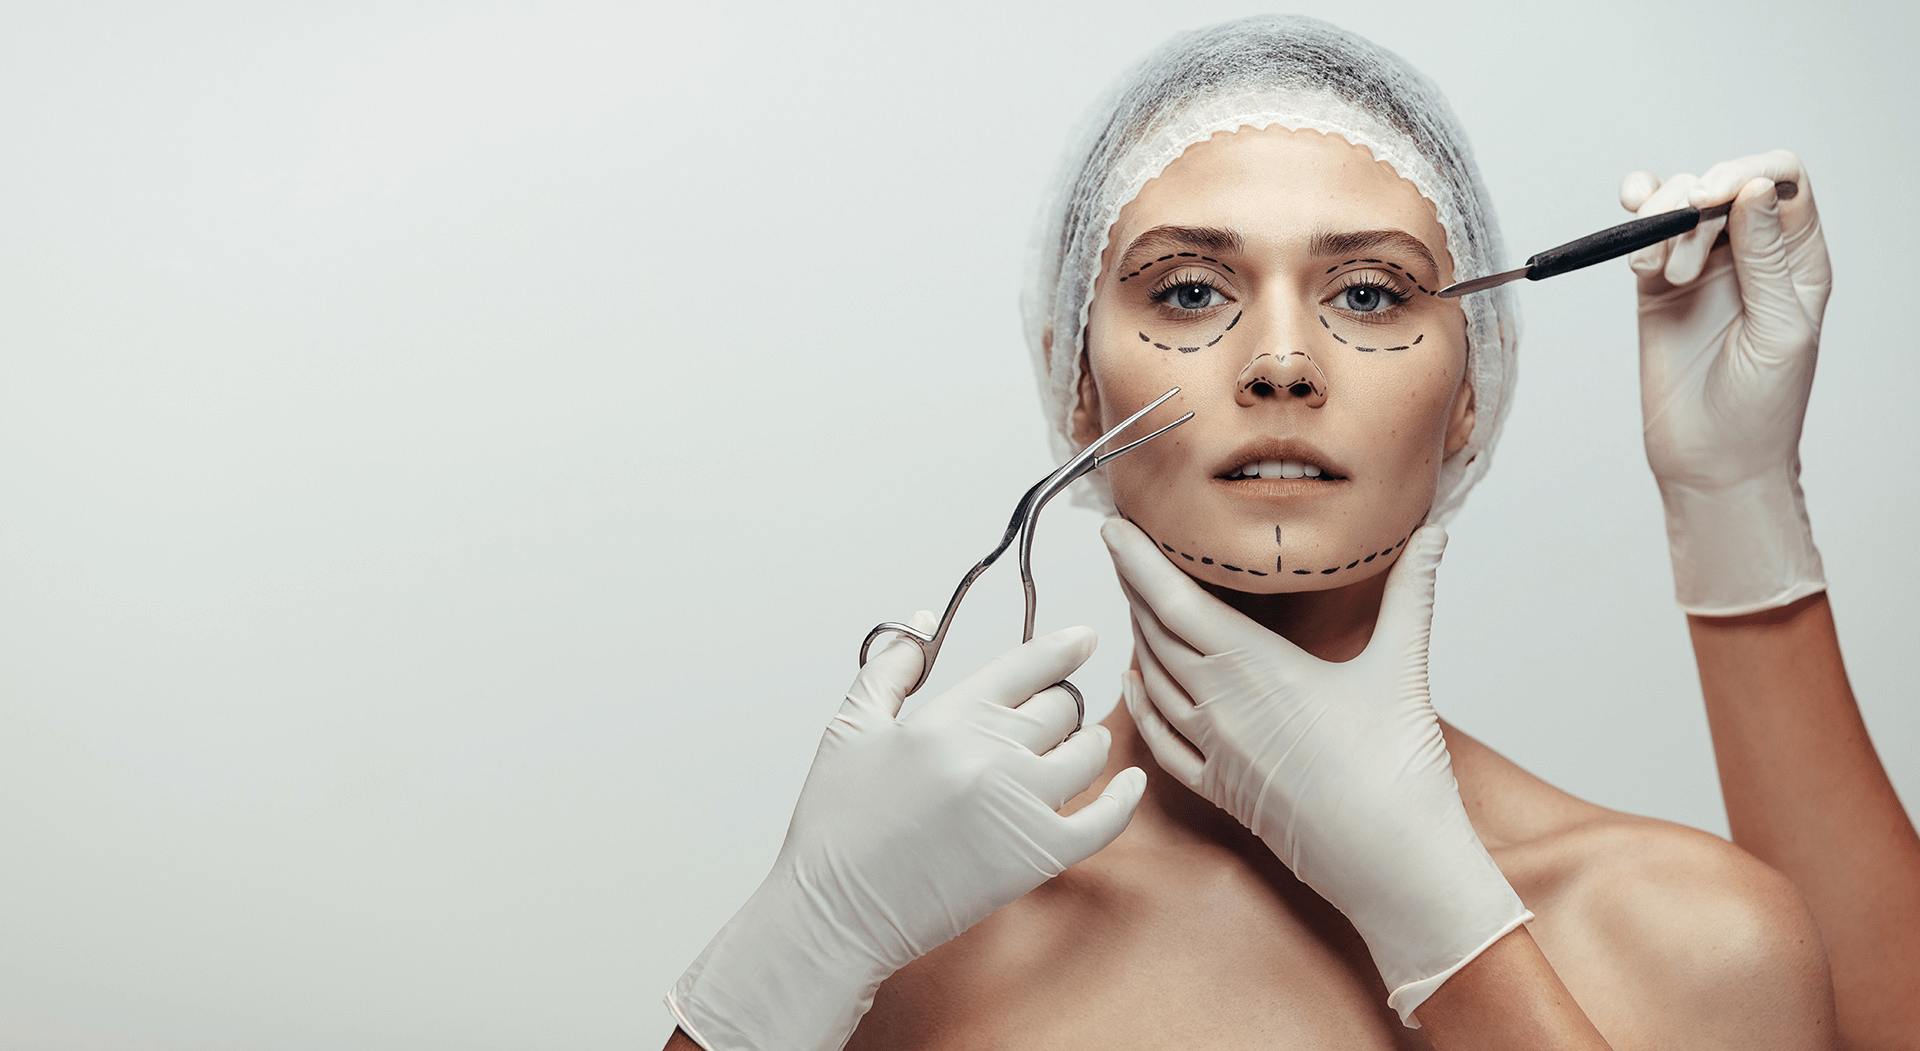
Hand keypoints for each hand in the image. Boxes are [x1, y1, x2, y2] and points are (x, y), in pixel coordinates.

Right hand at [667, 612, 1145, 1050]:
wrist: (834, 913)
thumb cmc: (837, 826)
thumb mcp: (849, 728)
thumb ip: (891, 665)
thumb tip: (924, 619)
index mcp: (948, 717)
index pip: (1026, 665)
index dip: (1062, 647)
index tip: (1083, 639)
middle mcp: (992, 755)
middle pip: (1061, 707)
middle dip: (1058, 704)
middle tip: (1049, 713)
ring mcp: (1021, 806)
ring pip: (1088, 753)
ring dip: (1085, 743)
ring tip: (1073, 746)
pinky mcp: (1038, 858)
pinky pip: (1106, 820)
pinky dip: (1124, 798)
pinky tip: (1131, 783)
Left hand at [1104, 520, 1528, 1025]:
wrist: (1395, 866)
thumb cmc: (1399, 772)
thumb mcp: (1403, 668)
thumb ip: (1411, 593)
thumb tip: (1434, 535)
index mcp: (1255, 667)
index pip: (1173, 600)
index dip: (1136, 560)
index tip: (1113, 527)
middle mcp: (1220, 705)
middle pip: (1154, 633)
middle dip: (1133, 588)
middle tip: (1122, 550)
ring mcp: (1214, 751)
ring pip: (1152, 681)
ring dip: (1138, 638)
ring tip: (1133, 601)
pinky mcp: (1220, 789)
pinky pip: (1161, 740)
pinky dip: (1141, 706)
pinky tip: (1135, 685)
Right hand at [1620, 150, 1829, 615]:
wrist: (1711, 460)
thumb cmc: (1761, 407)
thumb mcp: (1778, 328)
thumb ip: (1766, 256)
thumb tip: (1753, 189)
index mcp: (1798, 258)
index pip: (1782, 181)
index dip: (1747, 173)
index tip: (1713, 197)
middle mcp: (1752, 253)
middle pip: (1722, 185)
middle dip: (1694, 206)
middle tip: (1680, 258)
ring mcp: (1702, 266)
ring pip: (1679, 202)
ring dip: (1660, 223)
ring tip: (1656, 274)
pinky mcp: (1656, 285)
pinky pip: (1644, 233)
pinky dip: (1634, 217)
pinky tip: (1629, 222)